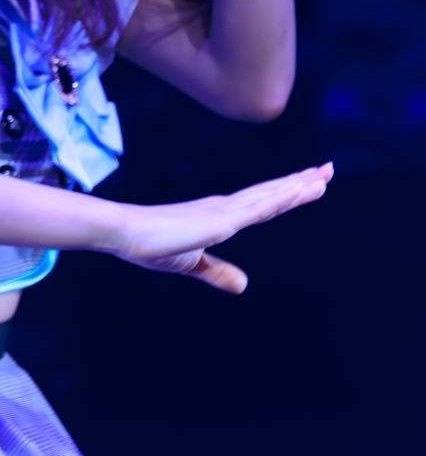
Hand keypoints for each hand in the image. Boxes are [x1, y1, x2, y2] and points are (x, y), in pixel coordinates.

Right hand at [106, 162, 331, 294]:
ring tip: (324, 174)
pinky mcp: (221, 219)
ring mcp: (225, 211)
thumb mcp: (192, 264)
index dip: (287, 193)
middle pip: (272, 193)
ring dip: (298, 186)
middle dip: (301, 182)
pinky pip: (259, 208)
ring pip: (270, 196)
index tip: (310, 183)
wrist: (126, 233)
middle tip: (328, 169)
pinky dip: (281, 198)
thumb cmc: (151, 246)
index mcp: (220, 215)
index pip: (262, 203)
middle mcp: (226, 207)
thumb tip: (244, 285)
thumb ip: (218, 273)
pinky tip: (299, 191)